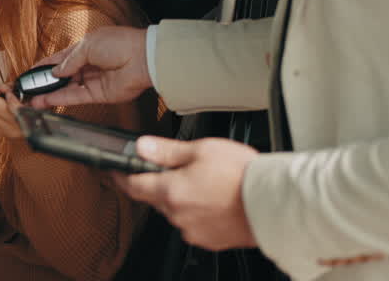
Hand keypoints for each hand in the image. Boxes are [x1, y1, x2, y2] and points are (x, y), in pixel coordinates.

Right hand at [30, 25, 150, 108]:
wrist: (143, 58)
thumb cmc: (120, 44)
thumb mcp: (88, 45)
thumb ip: (69, 60)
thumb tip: (56, 72)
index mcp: (84, 49)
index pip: (59, 59)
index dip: (43, 66)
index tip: (29, 73)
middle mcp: (87, 65)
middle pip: (60, 76)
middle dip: (43, 83)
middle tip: (27, 89)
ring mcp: (92, 80)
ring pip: (65, 89)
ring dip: (48, 94)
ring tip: (31, 99)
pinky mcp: (98, 94)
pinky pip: (75, 97)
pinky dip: (60, 99)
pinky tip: (45, 101)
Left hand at [111, 136, 258, 250]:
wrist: (273, 204)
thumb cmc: (242, 176)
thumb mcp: (201, 150)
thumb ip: (167, 150)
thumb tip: (142, 146)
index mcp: (170, 191)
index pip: (133, 185)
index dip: (121, 176)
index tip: (115, 171)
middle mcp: (177, 215)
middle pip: (155, 197)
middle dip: (161, 183)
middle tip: (181, 168)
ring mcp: (193, 231)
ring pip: (176, 211)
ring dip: (182, 198)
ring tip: (207, 182)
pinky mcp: (210, 240)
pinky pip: (194, 224)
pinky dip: (199, 212)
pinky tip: (216, 199)